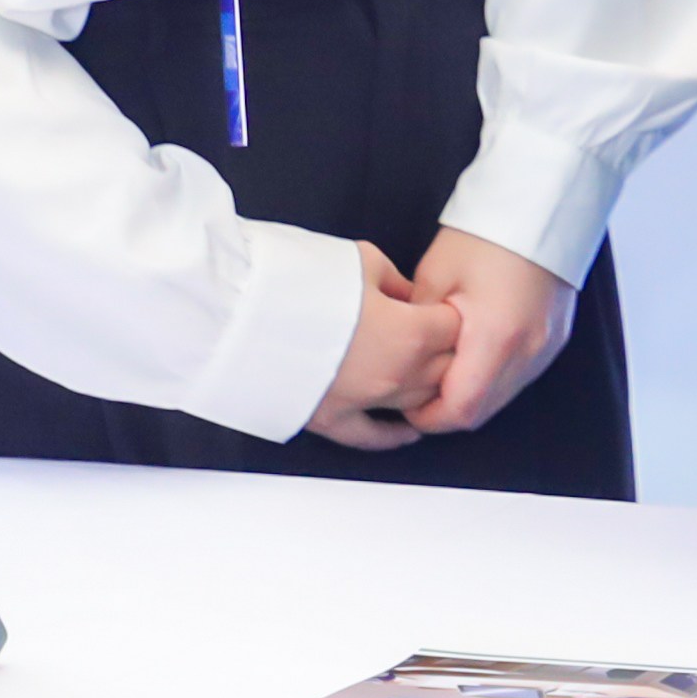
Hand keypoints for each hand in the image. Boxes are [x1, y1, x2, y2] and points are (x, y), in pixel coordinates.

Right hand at [304, 240, 462, 448]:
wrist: (239, 311)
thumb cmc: (298, 279)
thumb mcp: (362, 261)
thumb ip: (396, 282)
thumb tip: (406, 295)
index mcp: (411, 334)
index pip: (457, 330)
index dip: (452, 313)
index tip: (444, 304)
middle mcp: (395, 377)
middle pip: (446, 370)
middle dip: (447, 349)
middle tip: (435, 331)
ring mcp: (363, 403)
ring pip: (419, 403)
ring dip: (427, 385)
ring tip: (426, 368)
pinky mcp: (329, 419)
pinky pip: (373, 436)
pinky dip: (394, 434)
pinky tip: (408, 429)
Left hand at [402, 227, 577, 435]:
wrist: (541, 203)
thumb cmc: (484, 233)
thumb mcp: (435, 275)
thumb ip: (418, 327)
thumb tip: (404, 359)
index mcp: (496, 337)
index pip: (460, 409)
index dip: (427, 418)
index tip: (404, 404)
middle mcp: (529, 351)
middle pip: (482, 411)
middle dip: (446, 410)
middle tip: (417, 390)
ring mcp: (547, 347)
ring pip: (502, 397)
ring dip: (471, 394)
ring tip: (442, 369)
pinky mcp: (555, 338)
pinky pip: (519, 377)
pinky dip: (493, 378)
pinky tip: (472, 354)